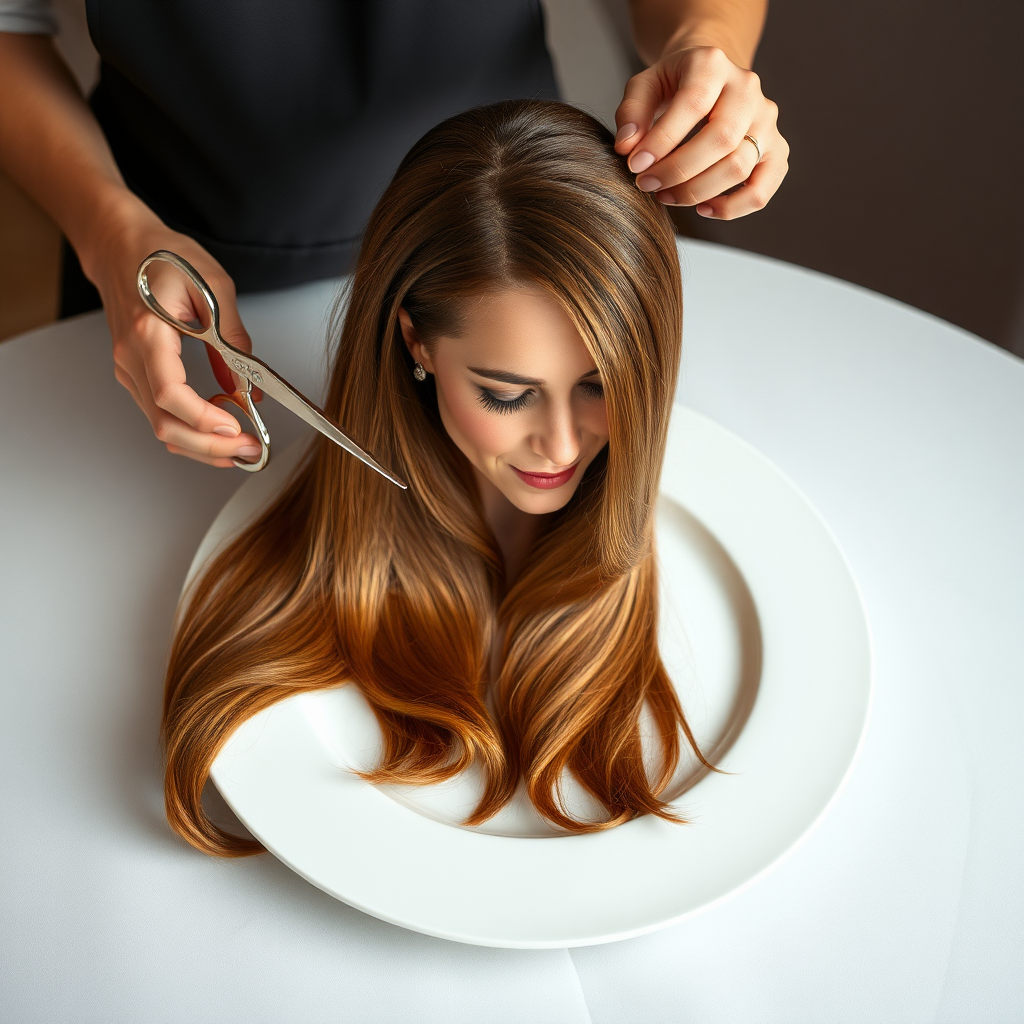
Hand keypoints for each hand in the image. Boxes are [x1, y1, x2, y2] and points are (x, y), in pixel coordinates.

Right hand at [80, 196, 261, 466]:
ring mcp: (129, 369)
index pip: (170, 393)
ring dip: (203, 447)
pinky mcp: (135, 375)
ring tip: (241, 449)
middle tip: (250, 450)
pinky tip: (218, 434)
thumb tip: (248, 385)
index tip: (234, 428)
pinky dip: (190, 432)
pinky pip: (160, 415)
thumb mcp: (213, 286)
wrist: (120, 245)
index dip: (202, 419)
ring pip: (161, 427)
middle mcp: (131, 357)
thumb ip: (232, 338)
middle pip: (164, 423)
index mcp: (148, 332)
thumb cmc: (163, 256)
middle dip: (210, 447)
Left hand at [614, 45, 788, 219]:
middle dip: (678, 171)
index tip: (635, 165)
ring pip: (739, 167)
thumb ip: (631, 112)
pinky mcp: (776, 150)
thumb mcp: (645, 85)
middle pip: (721, 140)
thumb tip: (627, 148)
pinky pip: (762, 190)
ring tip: (665, 195)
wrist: (710, 80)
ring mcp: (766, 121)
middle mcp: (747, 89)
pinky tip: (703, 208)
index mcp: (713, 64)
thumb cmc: (673, 85)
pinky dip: (733, 208)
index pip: (693, 104)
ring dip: (697, 191)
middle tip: (646, 184)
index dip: (663, 140)